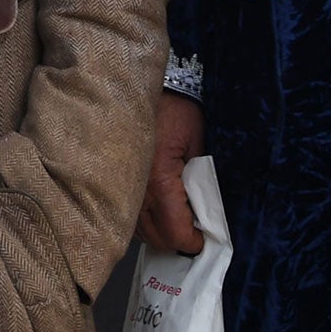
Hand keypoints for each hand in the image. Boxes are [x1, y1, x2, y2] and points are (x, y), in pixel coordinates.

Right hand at [136, 92, 205, 252]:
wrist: (143, 89)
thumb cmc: (177, 111)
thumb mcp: (198, 143)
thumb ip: (202, 180)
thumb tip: (210, 212)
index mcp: (160, 180)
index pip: (174, 231)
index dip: (191, 242)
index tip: (203, 241)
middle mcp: (137, 189)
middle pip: (156, 237)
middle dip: (177, 242)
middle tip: (195, 234)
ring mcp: (125, 188)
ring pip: (141, 231)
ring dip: (161, 233)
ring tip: (180, 223)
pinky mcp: (120, 183)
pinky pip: (131, 217)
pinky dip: (147, 222)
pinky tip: (161, 213)